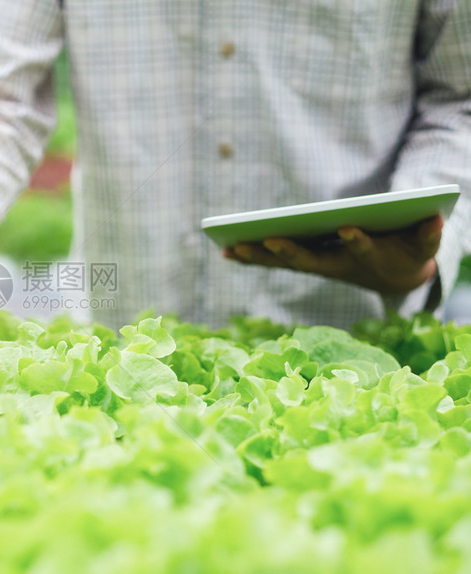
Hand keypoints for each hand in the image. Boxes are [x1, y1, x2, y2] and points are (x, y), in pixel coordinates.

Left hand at [223, 215, 442, 295]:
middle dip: (291, 250)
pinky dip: (250, 257)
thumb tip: (437, 217)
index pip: (361, 250)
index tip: (348, 227)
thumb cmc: (408, 251)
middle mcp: (336, 266)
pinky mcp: (302, 263)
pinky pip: (272, 262)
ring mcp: (316, 265)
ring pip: (284, 263)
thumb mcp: (423, 244)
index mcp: (367, 258)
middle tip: (270, 238)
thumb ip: (429, 233)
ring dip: (259, 256)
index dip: (356, 241)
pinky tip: (226, 250)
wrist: (394, 277)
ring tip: (231, 247)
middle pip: (311, 260)